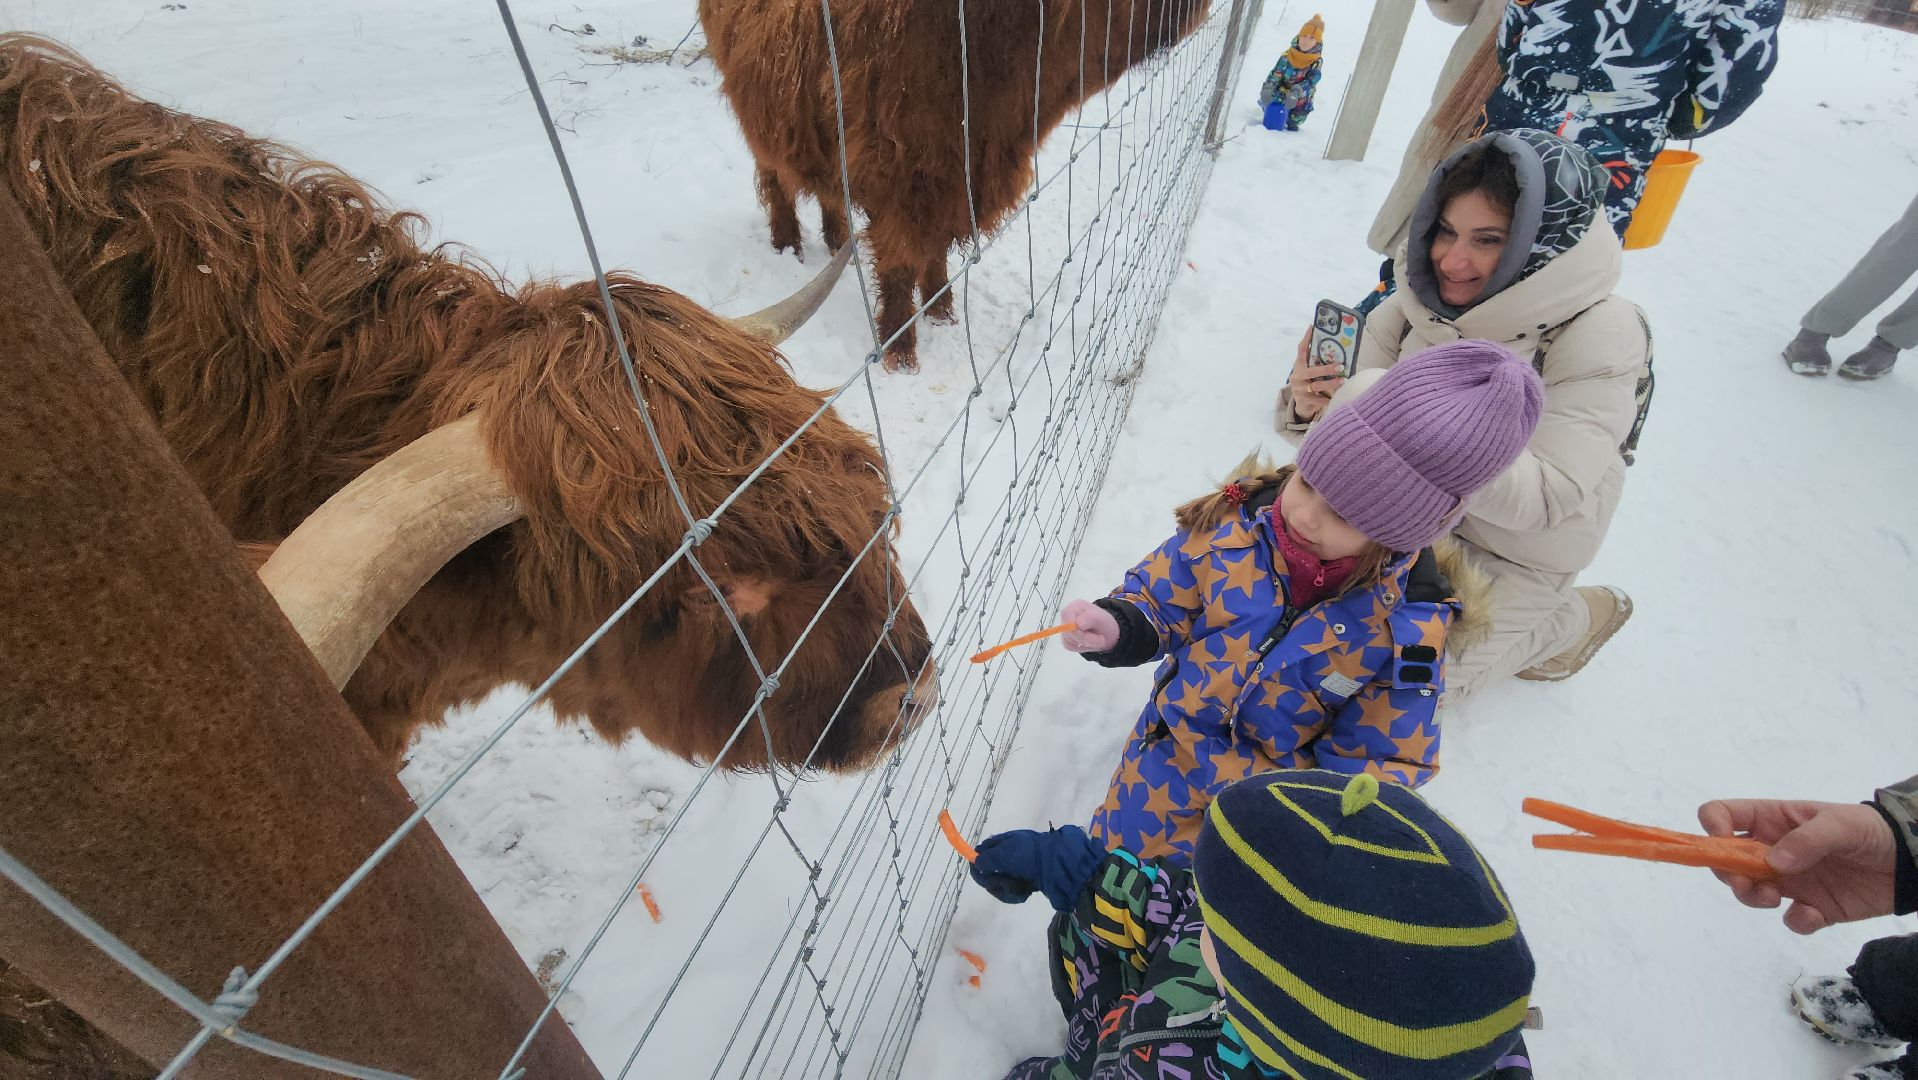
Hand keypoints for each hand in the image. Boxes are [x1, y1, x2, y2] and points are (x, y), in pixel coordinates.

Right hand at [969, 825, 1103, 910]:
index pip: (982, 851)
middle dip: (994, 880)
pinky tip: (1025, 893)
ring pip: (1001, 884)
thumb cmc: (1030, 857)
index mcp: (1005, 841)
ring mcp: (1020, 869)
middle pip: (990, 871)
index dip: (979, 864)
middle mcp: (1011, 854)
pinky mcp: (1028, 882)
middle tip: (1004, 882)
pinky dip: (1017, 894)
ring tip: (1019, 888)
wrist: (1062, 867)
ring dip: (1006, 889)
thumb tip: (975, 863)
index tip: (980, 873)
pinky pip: (1013, 891)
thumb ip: (987, 859)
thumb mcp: (1005, 854)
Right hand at [1059, 599, 1118, 652]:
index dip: (1072, 623)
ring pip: (1069, 640)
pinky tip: (1090, 642)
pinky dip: (1082, 647)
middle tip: (1100, 638)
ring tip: (1097, 639)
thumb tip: (1078, 623)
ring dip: (1086, 642)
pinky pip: (1070, 646)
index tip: (1084, 628)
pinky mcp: (1066, 640)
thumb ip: (1090, 617)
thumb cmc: (1103, 622)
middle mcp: (1067, 617)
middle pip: (1068, 630)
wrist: (1105, 633)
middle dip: (1085, 637)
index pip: (1066, 614)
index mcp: (1075, 606)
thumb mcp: (1101, 618)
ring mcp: (1065, 629)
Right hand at [1288, 326, 1344, 421]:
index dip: (1306, 339)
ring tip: (1343, 381)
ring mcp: (1299, 390)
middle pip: (1312, 371)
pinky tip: (1337, 397)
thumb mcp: (1310, 372)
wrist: (1302, 405)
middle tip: (1340, 366)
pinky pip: (1318, 400)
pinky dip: (1328, 399)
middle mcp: (1297, 377)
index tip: (1312, 327)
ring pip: (1317, 386)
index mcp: (1299, 366)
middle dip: (1327, 369)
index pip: (1301, 350)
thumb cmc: (1309, 383)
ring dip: (1331, 383)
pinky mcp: (1304, 401)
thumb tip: (1335, 348)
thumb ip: (1317, 362)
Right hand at [1697, 798, 1900, 933]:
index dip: (1712, 827)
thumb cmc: (1871, 830)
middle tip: (1746, 882)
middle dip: (1727, 872)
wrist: (1912, 863)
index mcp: (1774, 820)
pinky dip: (1797, 920)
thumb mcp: (1842, 823)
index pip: (1724, 815)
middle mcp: (1774, 850)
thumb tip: (1772, 863)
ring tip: (1771, 899)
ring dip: (1751, 897)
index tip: (1718, 843)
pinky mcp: (1814, 908)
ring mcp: (1792, 881)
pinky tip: (1813, 914)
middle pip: (1728, 860)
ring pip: (1751, 892)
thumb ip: (1807, 840)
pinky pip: (1793, 919)